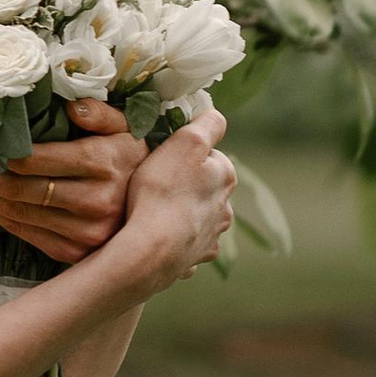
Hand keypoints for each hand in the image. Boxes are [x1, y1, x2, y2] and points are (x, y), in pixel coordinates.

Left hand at [0, 98, 148, 269]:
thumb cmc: (133, 159)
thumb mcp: (126, 127)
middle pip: (14, 188)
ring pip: (14, 213)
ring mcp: (83, 234)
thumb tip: (72, 107)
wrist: (161, 214)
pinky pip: (23, 233)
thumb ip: (100, 112)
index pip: (31, 160)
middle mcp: (93, 201)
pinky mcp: (74, 254)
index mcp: (102, 163)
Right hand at [118, 105, 235, 290]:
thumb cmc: (163, 191)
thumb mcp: (186, 142)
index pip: (207, 154)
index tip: (163, 158)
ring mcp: (211, 238)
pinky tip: (156, 235)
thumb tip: (216, 117)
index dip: (183, 153)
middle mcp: (226, 209)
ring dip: (180, 212)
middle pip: (202, 186)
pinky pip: (185, 243)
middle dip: (184, 183)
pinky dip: (174, 238)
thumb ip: (207, 124)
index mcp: (226, 177)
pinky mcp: (194, 259)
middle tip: (153, 183)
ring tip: (152, 212)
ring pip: (195, 216)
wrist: (149, 250)